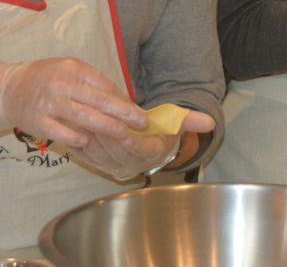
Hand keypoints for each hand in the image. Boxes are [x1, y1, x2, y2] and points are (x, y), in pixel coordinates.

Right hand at [0, 58, 147, 148]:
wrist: (8, 89)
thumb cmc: (46, 79)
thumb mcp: (69, 71)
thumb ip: (93, 84)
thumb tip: (123, 100)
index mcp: (74, 68)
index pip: (105, 85)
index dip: (124, 100)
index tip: (138, 111)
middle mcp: (62, 83)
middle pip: (100, 101)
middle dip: (124, 113)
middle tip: (142, 123)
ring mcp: (50, 103)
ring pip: (85, 117)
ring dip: (107, 127)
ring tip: (124, 134)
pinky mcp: (39, 121)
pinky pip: (63, 132)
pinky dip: (78, 138)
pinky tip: (90, 141)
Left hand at [70, 109, 216, 179]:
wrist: (145, 146)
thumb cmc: (160, 130)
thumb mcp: (176, 123)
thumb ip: (190, 121)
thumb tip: (210, 122)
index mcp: (152, 154)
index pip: (141, 150)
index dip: (133, 142)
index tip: (125, 131)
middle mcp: (133, 165)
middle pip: (117, 152)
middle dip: (107, 136)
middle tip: (97, 118)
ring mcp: (114, 167)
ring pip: (100, 155)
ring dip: (92, 140)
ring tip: (85, 121)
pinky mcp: (98, 164)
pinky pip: (88, 157)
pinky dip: (81, 146)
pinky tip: (75, 132)